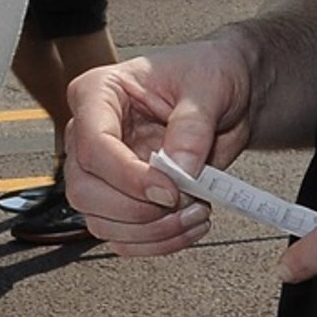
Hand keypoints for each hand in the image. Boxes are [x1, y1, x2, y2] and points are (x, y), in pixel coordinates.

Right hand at [63, 41, 255, 255]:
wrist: (231, 95)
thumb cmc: (210, 74)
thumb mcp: (209, 87)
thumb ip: (192, 126)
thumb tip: (179, 170)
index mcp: (99, 93)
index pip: (92, 143)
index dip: (127, 175)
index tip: (170, 190)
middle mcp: (92, 133)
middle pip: (85, 189)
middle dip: (136, 210)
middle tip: (185, 203)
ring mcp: (104, 170)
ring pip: (100, 221)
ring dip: (151, 231)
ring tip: (195, 213)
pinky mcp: (122, 197)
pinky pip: (123, 237)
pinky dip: (157, 242)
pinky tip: (188, 225)